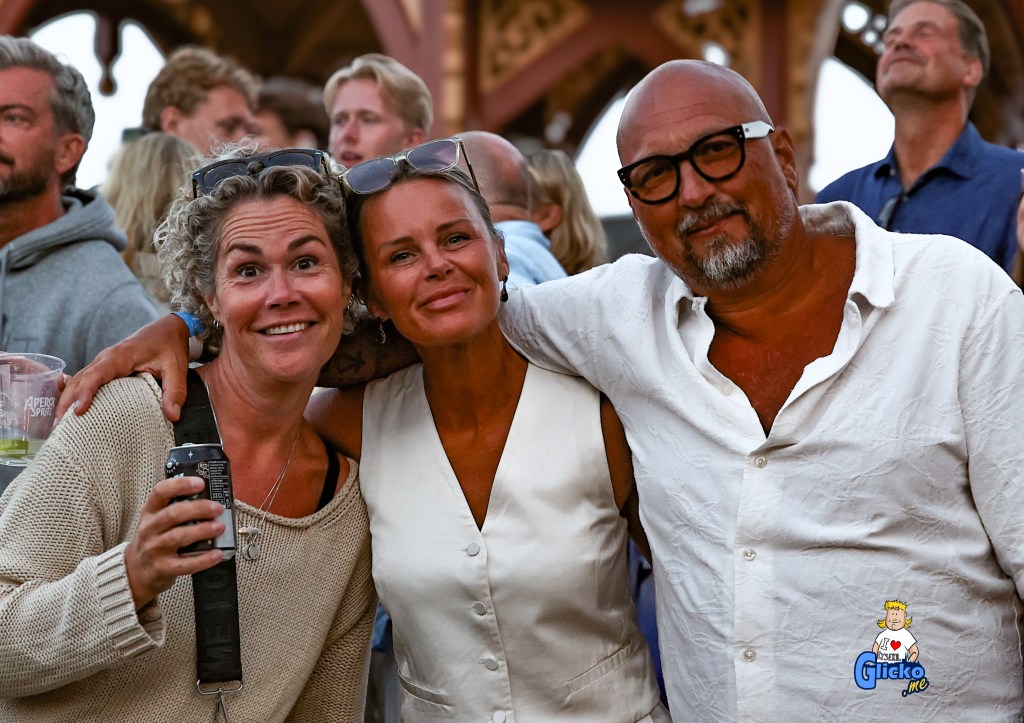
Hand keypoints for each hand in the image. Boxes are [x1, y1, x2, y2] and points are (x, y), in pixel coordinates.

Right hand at [55, 315, 191, 421]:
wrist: (166, 330)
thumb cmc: (169, 346)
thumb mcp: (176, 368)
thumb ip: (175, 391)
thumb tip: (173, 415)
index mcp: (120, 356)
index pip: (96, 374)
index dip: (85, 392)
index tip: (79, 411)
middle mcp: (105, 359)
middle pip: (79, 380)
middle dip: (66, 402)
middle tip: (59, 428)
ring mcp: (102, 364)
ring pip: (77, 381)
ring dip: (66, 401)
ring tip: (59, 426)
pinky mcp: (103, 370)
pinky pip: (84, 382)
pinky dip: (74, 396)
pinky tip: (70, 414)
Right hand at [124, 476, 225, 609]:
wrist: (136, 571)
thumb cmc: (155, 539)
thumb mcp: (158, 520)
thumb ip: (177, 508)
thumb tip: (212, 498)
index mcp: (150, 512)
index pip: (160, 492)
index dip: (180, 485)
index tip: (200, 482)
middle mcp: (149, 529)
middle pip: (173, 514)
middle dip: (198, 509)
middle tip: (218, 508)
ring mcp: (154, 549)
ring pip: (178, 537)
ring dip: (202, 530)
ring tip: (220, 527)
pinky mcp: (162, 568)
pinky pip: (184, 564)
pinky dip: (203, 560)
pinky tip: (217, 554)